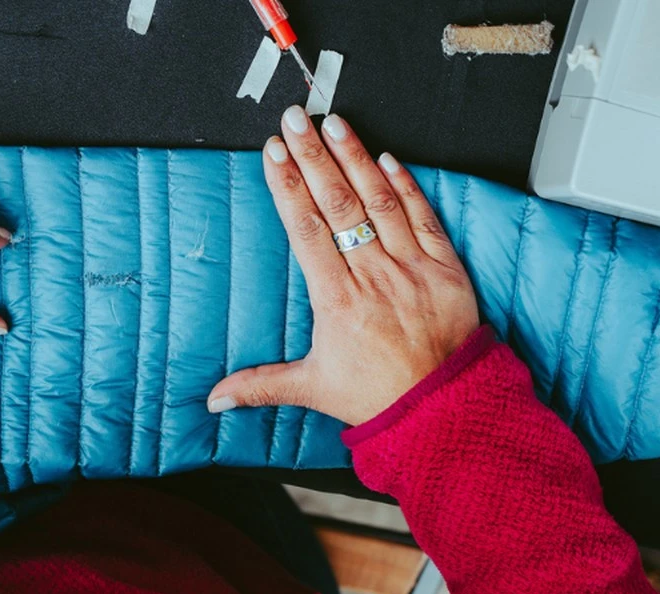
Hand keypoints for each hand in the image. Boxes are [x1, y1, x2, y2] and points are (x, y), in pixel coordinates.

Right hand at [207, 107, 479, 425]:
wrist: (442, 409)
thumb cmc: (379, 397)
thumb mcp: (313, 389)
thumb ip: (260, 386)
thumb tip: (214, 400)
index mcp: (338, 302)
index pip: (307, 230)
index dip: (288, 187)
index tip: (274, 153)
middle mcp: (374, 277)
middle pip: (339, 205)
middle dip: (314, 158)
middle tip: (296, 120)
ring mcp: (412, 268)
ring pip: (380, 202)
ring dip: (356, 159)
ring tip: (335, 124)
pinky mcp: (445, 269)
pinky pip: (424, 218)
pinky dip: (406, 186)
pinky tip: (387, 159)